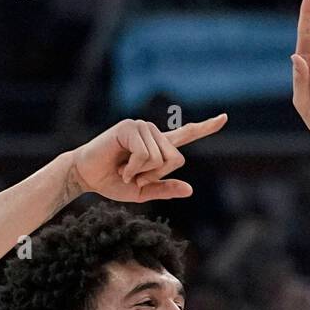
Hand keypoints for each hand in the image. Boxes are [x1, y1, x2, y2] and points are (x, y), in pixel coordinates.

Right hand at [71, 114, 226, 202]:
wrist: (85, 175)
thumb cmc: (112, 182)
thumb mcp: (142, 192)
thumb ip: (165, 189)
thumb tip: (190, 189)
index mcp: (158, 146)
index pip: (187, 134)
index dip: (206, 127)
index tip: (224, 118)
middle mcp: (153, 132)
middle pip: (175, 159)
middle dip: (154, 175)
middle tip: (132, 174)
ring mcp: (141, 127)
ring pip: (160, 158)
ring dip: (141, 172)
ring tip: (124, 169)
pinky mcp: (130, 127)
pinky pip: (145, 154)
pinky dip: (133, 167)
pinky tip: (121, 165)